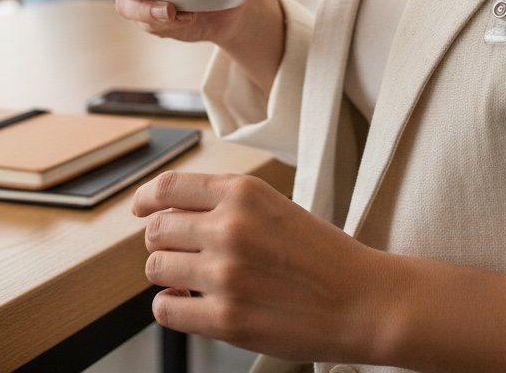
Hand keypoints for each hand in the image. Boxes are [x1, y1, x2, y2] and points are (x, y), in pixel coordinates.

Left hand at [134, 171, 388, 362]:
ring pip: (156, 267)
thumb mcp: (277, 208)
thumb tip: (173, 214)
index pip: (168, 187)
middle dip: (164, 242)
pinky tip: (190, 302)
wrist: (365, 301)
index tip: (141, 208)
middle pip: (157, 229)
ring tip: (193, 279)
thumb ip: (227, 205)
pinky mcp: (225, 318)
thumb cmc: (326, 257)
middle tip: (182, 252)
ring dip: (169, 274)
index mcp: (243, 193)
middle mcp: (229, 228)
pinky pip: (166, 309)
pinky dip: (171, 305)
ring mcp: (224, 274)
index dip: (146, 198)